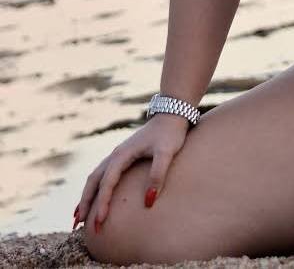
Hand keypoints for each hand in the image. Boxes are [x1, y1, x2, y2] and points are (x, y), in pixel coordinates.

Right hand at [73, 112, 190, 230]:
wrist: (172, 113)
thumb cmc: (170, 133)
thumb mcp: (167, 153)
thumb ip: (158, 175)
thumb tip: (149, 202)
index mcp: (122, 154)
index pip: (108, 183)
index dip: (103, 203)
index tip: (100, 221)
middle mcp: (116, 155)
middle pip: (93, 180)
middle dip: (85, 202)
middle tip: (77, 225)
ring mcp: (118, 155)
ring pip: (95, 178)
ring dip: (86, 196)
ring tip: (77, 217)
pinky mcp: (123, 156)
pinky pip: (102, 175)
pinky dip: (94, 189)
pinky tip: (94, 199)